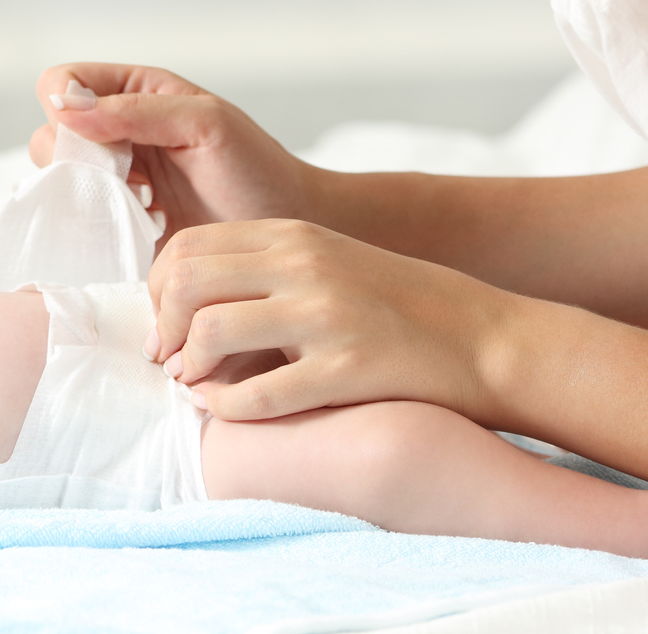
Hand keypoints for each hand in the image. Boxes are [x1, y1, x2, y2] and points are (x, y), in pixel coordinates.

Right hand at [31, 62, 317, 246]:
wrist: (284, 230)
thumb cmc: (257, 170)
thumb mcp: (206, 124)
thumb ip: (137, 109)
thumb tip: (63, 107)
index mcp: (135, 91)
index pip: (61, 83)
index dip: (65, 106)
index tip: (101, 139)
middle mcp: (117, 131)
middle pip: (50, 133)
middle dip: (74, 157)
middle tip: (128, 179)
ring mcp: (116, 179)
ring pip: (57, 177)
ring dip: (85, 193)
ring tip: (138, 205)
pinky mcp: (119, 223)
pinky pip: (76, 218)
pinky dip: (92, 224)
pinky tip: (138, 228)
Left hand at [146, 218, 519, 422]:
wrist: (488, 341)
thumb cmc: (399, 310)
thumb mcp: (327, 265)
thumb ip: (262, 273)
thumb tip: (183, 306)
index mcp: (294, 234)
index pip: (187, 245)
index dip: (158, 290)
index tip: (167, 326)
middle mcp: (305, 264)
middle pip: (186, 282)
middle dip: (164, 328)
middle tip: (172, 362)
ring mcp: (327, 315)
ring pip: (211, 332)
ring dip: (189, 369)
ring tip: (198, 387)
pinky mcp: (350, 369)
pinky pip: (258, 395)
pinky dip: (227, 410)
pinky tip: (228, 412)